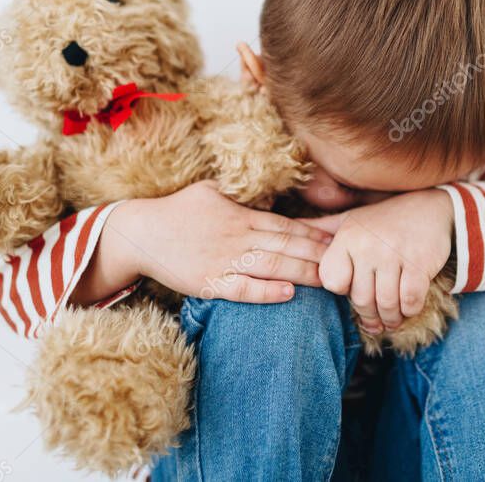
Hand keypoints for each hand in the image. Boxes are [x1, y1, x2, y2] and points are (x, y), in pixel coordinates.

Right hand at [71, 181, 332, 304]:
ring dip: (301, 273)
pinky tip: (288, 294)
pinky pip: (242, 289)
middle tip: (345, 262)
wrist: (140, 233)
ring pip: (271, 266)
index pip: (285, 225)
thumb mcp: (210, 190)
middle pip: (286, 246)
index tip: (336, 240)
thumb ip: (240, 194)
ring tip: (327, 280)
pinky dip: (266, 291)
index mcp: (240, 215)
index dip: (313, 233)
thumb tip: (267, 194)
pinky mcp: (209, 282)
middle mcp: (236, 237)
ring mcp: (223, 260)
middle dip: (317, 254)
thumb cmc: (177, 210)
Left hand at [302, 189, 452, 333]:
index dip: (342, 290)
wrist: (431, 208)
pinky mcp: (420, 264)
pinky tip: (408, 308)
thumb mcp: (349, 220)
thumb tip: (283, 230)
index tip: (352, 289)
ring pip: (386, 304)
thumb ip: (319, 231)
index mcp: (347, 237)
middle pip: (360, 299)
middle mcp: (367, 246)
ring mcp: (395, 255)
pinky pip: (410, 301)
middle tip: (375, 321)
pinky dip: (409, 310)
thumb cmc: (383, 219)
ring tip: (391, 320)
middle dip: (369, 315)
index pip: (332, 282)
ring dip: (390, 319)